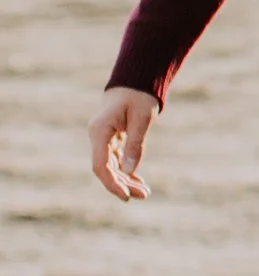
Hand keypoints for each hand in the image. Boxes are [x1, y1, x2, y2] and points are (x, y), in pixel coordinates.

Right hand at [90, 87, 158, 203]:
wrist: (135, 79)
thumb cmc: (139, 95)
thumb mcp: (142, 118)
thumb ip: (136, 144)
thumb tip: (130, 171)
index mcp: (100, 130)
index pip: (100, 165)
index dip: (112, 183)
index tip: (126, 196)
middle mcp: (97, 136)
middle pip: (106, 168)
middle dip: (123, 184)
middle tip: (143, 195)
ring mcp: (103, 138)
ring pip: (111, 165)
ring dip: (126, 179)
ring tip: (144, 193)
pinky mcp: (111, 138)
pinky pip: (116, 158)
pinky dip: (126, 170)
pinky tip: (138, 182)